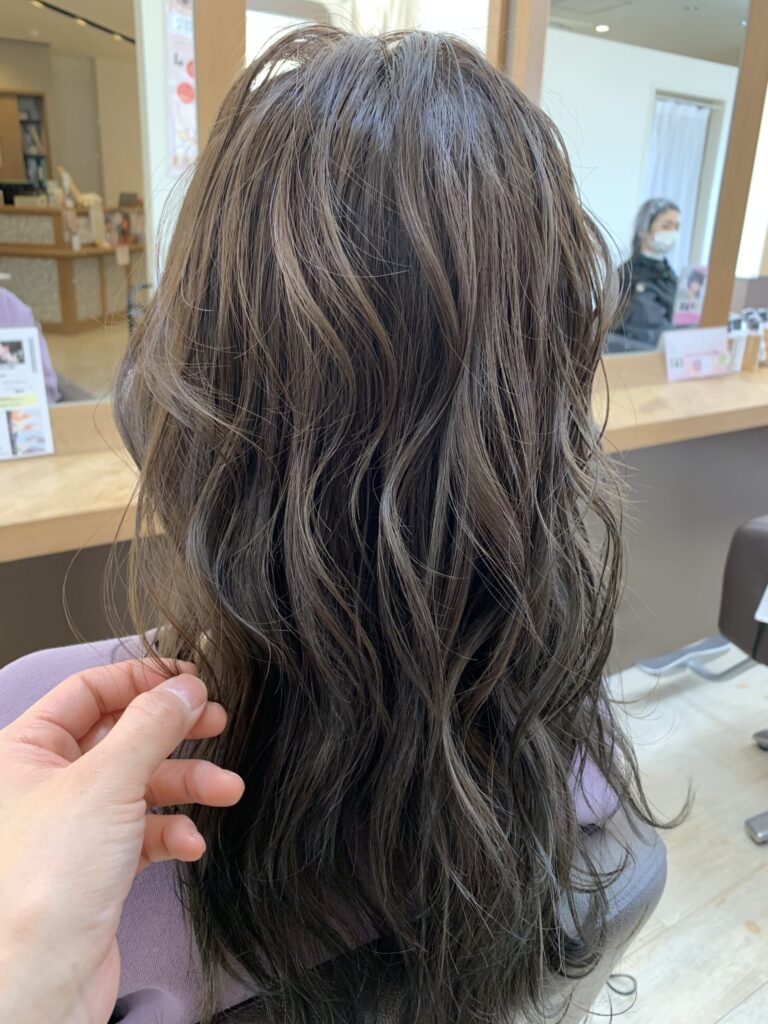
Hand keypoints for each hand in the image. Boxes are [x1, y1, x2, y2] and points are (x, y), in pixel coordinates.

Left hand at [0, 659, 243, 1023]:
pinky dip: (172, 830)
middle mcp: (45, 782)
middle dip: (174, 732)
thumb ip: (151, 726)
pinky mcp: (96, 863)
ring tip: (226, 789)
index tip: (189, 680)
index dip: (141, 679)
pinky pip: (144, 829)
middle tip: (215, 722)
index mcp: (25, 750)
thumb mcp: (106, 784)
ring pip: (141, 783)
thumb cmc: (45, 886)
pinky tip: (190, 843)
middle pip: (122, 734)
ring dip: (187, 783)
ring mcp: (73, 824)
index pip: (88, 690)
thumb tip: (184, 687)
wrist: (41, 982)